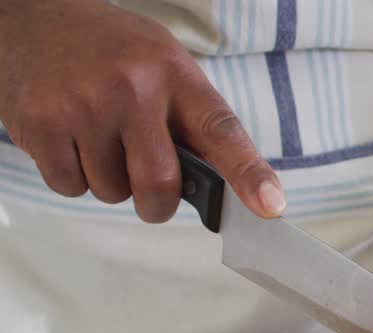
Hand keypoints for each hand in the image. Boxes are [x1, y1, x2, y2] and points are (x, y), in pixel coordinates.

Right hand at [0, 0, 283, 222]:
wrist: (34, 19)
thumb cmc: (113, 54)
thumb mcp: (165, 67)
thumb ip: (192, 124)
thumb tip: (225, 190)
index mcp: (175, 74)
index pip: (221, 131)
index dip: (249, 174)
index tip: (271, 205)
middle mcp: (132, 87)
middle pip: (159, 183)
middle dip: (158, 204)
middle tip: (153, 196)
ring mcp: (83, 105)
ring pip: (112, 191)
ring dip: (111, 183)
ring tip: (100, 140)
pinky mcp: (41, 123)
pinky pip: (71, 187)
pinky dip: (73, 178)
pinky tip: (70, 140)